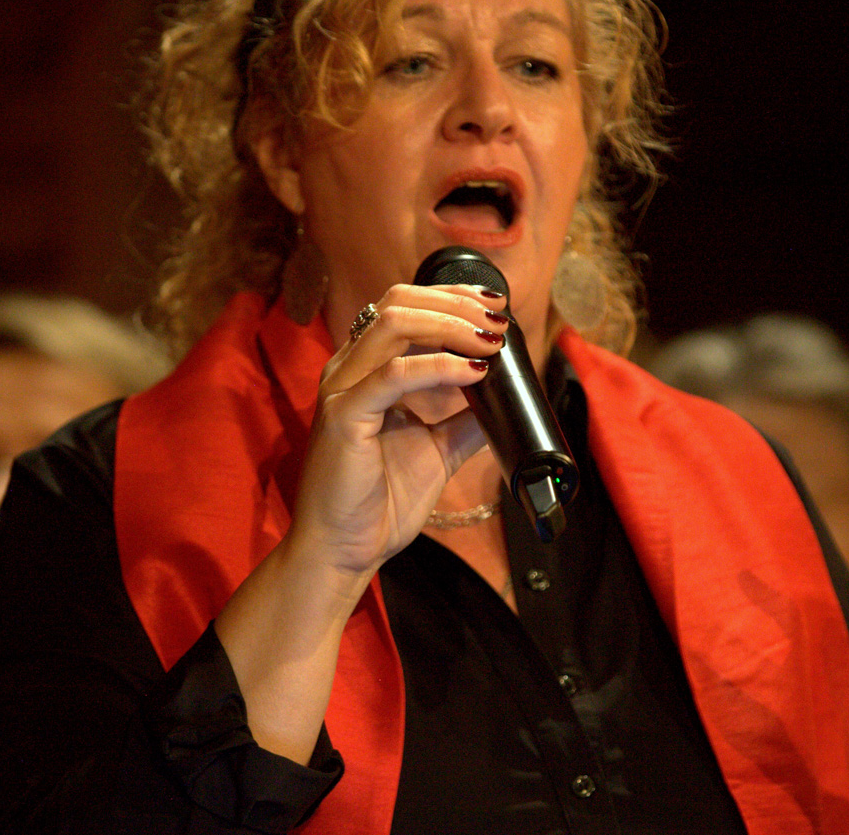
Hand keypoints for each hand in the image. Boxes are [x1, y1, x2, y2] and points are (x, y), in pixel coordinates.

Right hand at [285, 283, 505, 576]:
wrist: (345, 551)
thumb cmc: (380, 501)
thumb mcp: (437, 449)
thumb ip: (465, 419)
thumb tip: (506, 396)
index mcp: (366, 370)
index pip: (405, 306)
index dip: (452, 297)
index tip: (497, 306)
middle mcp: (349, 369)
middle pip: (398, 301)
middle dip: (455, 302)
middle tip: (499, 319)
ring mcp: (342, 389)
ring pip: (394, 324)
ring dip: (451, 324)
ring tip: (491, 341)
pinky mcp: (343, 416)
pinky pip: (394, 374)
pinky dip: (439, 367)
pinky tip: (473, 373)